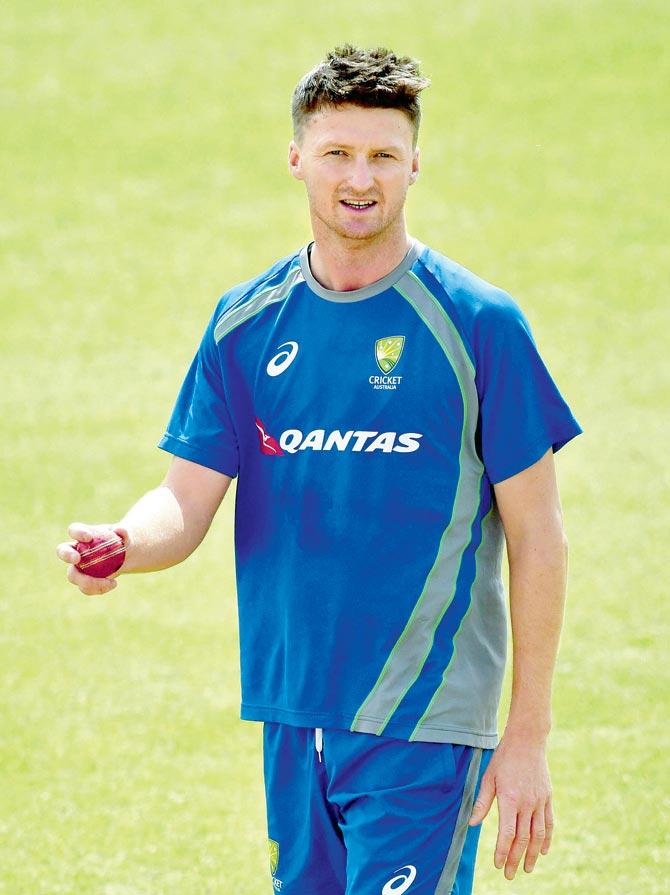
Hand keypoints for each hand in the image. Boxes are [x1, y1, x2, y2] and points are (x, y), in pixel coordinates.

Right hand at [56, 522, 128, 595]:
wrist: (123, 556)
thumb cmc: (120, 542)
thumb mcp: (125, 536)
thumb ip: (124, 533)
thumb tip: (120, 531)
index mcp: (83, 534)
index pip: (74, 530)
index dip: (78, 533)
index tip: (88, 538)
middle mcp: (75, 550)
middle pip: (62, 551)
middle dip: (67, 555)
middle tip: (77, 559)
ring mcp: (77, 567)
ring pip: (72, 575)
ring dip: (87, 581)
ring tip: (109, 582)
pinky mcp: (83, 580)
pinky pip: (85, 588)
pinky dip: (98, 588)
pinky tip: (113, 584)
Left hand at [468, 731, 553, 878]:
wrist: (527, 740)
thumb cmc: (504, 758)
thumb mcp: (488, 777)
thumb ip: (482, 802)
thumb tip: (471, 823)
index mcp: (510, 799)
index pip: (507, 834)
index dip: (503, 852)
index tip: (498, 865)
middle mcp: (527, 803)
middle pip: (522, 839)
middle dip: (515, 859)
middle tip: (510, 875)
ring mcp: (540, 801)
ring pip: (538, 835)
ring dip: (532, 855)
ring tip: (527, 868)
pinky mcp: (548, 798)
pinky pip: (549, 823)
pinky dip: (547, 839)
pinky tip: (542, 851)